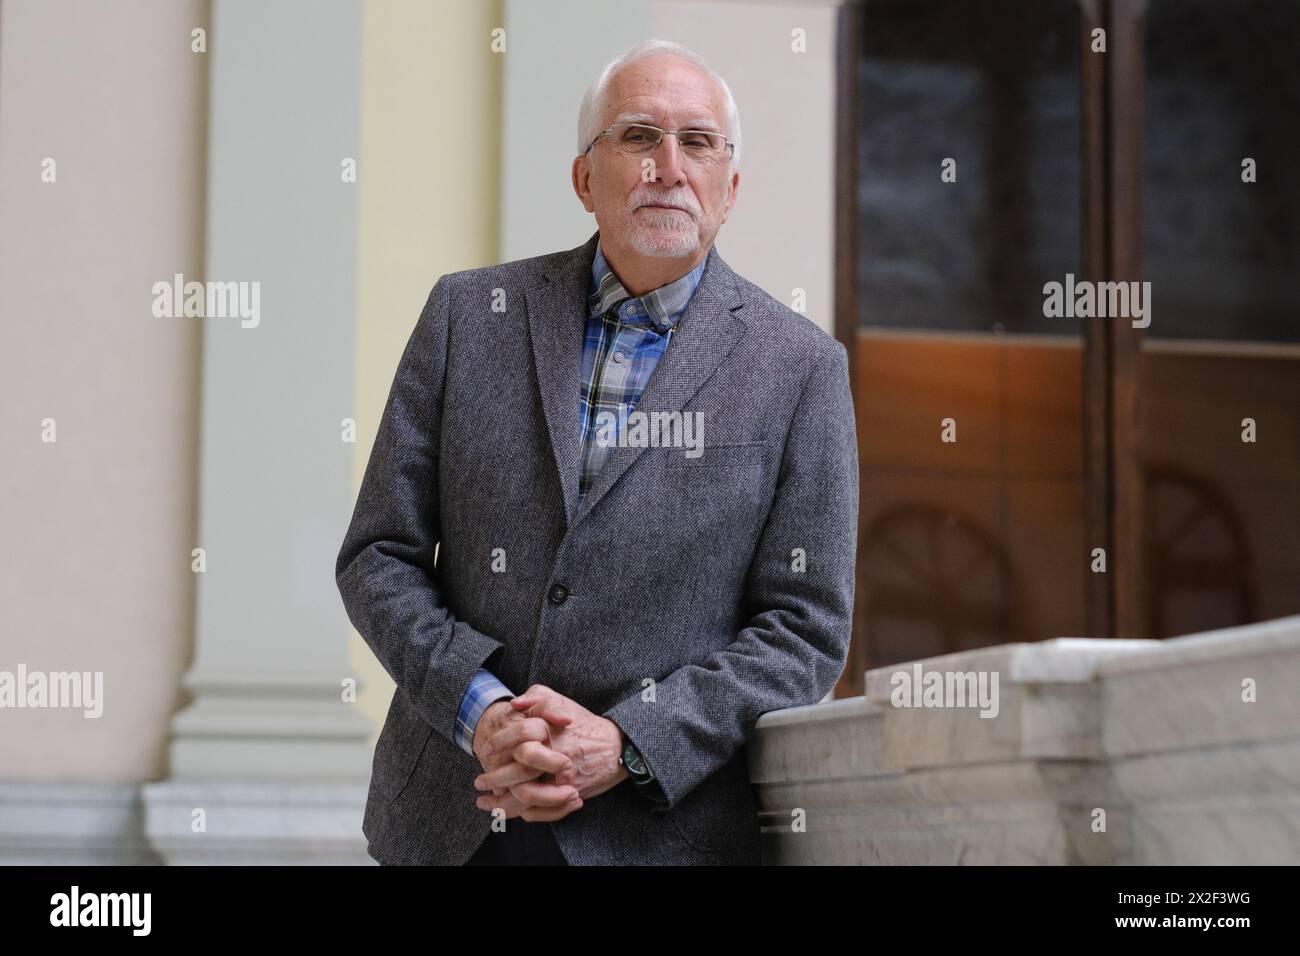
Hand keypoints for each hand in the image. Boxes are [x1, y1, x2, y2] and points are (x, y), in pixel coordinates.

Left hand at [474, 685, 629, 813]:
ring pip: (524, 798)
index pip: (516, 738)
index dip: (497, 744)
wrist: (616, 747)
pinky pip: (540, 810)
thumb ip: (537, 696)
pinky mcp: (568, 795)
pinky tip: (507, 811)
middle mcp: (554, 757)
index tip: (485, 749)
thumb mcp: (561, 701)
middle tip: (479, 782)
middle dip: (493, 779)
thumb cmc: (585, 723)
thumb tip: (514, 705)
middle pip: (516, 774)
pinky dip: (521, 813)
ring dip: (501, 804)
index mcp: (549, 732)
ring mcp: (561, 779)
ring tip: (485, 803)